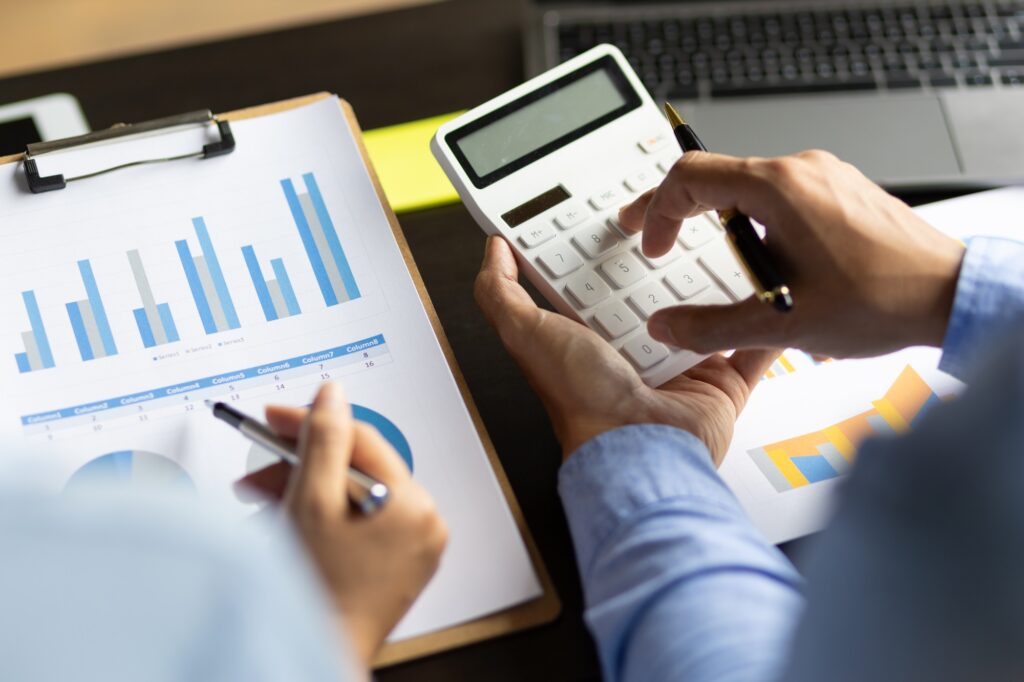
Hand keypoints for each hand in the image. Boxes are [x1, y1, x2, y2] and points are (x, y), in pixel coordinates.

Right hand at [237, 384, 447, 668]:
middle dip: (302, 466)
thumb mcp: (312, 502)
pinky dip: (326, 518)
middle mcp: (424, 523)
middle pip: (356, 469)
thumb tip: (332, 395)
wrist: (318, 653)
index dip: (312, 423)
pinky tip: (291, 525)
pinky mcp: (399, 566)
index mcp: (412, 503)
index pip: (360, 439)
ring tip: (266, 506)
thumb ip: (323, 439)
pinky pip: (361, 523)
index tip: (276, 417)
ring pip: (354, 496)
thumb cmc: (317, 594)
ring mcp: (414, 547)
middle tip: (261, 471)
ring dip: (307, 492)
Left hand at [474, 236, 777, 461]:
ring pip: (713, 309)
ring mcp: (685, 363)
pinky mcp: (723, 381)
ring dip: (726, 280)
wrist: (637, 448)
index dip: (615, 243)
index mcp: (596, 334)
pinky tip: (774, 293)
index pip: (607, 277)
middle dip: (678, 254)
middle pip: (664, 287)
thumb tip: (493, 252)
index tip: (627, 210)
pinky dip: (766, 323)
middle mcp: (640, 346)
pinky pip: (753, 345)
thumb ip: (501, 292)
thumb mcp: (525, 334)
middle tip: (692, 216)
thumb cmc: (582, 402)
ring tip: (737, 240)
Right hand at [619, 150, 965, 358]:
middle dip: (678, 209)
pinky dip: (759, 223)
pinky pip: (782, 197)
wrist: (949, 295)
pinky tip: (770, 263)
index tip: (653, 244)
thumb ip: (710, 327)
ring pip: (749, 187)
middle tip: (653, 234)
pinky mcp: (841, 191)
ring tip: (724, 266)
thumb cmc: (882, 298)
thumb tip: (667, 326)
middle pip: (717, 176)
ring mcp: (824, 177)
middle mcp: (801, 171)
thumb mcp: (779, 324)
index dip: (657, 210)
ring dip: (724, 222)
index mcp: (779, 188)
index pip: (691, 176)